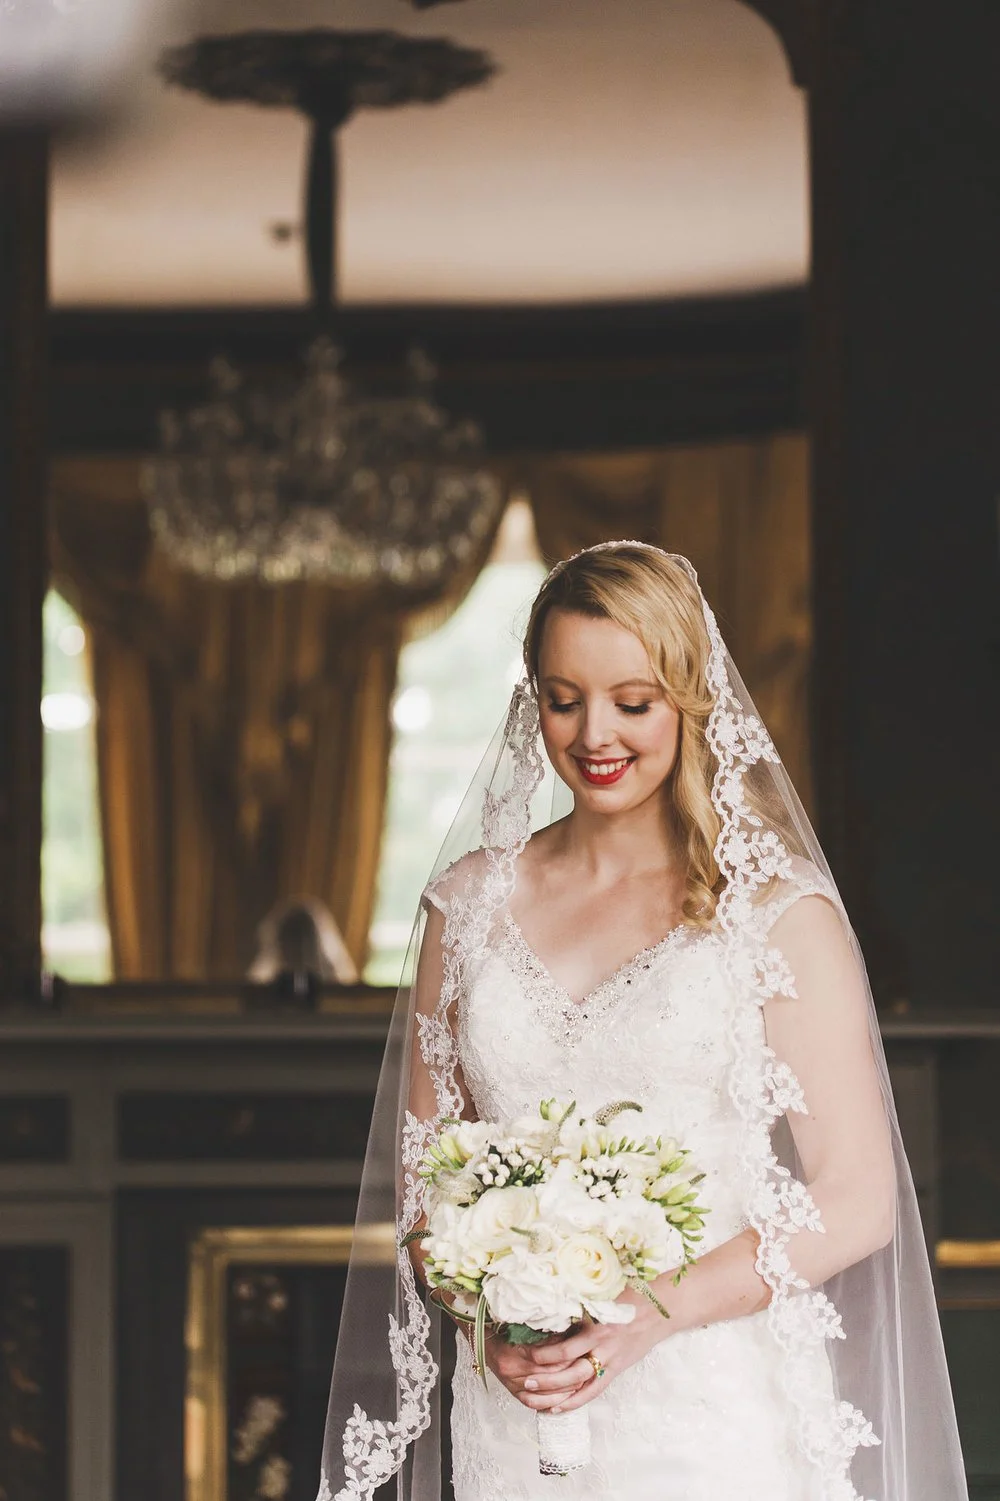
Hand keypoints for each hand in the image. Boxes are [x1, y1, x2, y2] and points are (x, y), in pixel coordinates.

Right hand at [477, 1329, 595, 1412]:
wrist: (481, 1335)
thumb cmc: (504, 1326)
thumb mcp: (525, 1324)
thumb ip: (546, 1331)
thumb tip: (572, 1331)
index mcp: (515, 1350)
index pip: (549, 1358)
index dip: (568, 1355)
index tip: (582, 1350)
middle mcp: (511, 1369)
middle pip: (548, 1376)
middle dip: (570, 1373)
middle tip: (587, 1367)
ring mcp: (510, 1382)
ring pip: (542, 1393)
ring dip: (563, 1390)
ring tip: (580, 1382)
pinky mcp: (511, 1391)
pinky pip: (532, 1403)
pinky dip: (549, 1403)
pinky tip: (563, 1398)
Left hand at [524, 1289, 670, 1413]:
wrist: (657, 1311)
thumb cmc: (625, 1298)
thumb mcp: (598, 1298)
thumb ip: (576, 1308)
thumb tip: (546, 1311)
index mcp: (594, 1326)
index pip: (564, 1347)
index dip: (543, 1354)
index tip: (525, 1353)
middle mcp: (601, 1346)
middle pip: (568, 1369)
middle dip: (544, 1378)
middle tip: (524, 1381)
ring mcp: (609, 1360)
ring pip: (579, 1384)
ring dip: (555, 1393)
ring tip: (533, 1397)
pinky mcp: (616, 1370)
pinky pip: (594, 1391)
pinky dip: (575, 1401)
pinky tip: (557, 1407)